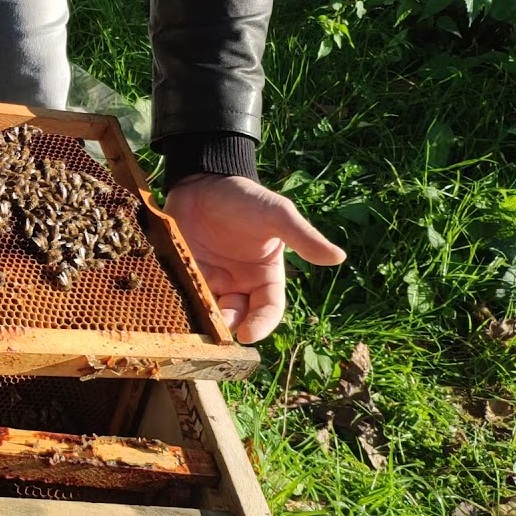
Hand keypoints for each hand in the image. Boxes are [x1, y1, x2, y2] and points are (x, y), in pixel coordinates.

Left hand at [163, 174, 345, 342]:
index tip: (248, 334)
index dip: (261, 325)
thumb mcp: (277, 215)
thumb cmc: (246, 198)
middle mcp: (239, 284)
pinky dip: (182, 303)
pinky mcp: (185, 273)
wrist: (203, 181)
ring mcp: (211, 280)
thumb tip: (339, 257)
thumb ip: (304, 238)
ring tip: (198, 319)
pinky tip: (176, 305)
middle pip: (237, 317)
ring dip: (205, 318)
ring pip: (209, 311)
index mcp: (265, 276)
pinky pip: (184, 295)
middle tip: (218, 326)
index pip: (268, 310)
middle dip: (229, 325)